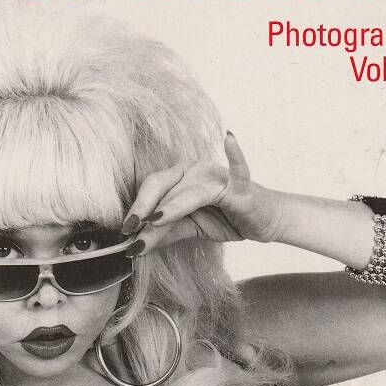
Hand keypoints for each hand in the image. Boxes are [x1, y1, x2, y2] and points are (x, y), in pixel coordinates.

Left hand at [121, 133, 281, 254]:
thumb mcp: (190, 229)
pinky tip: (230, 139)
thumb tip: (135, 246)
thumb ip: (164, 235)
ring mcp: (217, 176)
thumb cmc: (226, 218)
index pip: (151, 188)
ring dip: (170, 208)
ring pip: (189, 191)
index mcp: (181, 177)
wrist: (262, 221)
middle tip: (131, 230)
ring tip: (154, 223)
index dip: (136, 207)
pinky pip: (237, 169)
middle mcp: (195, 170)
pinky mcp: (239, 186)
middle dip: (145, 208)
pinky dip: (235, 154)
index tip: (124, 231)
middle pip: (163, 185)